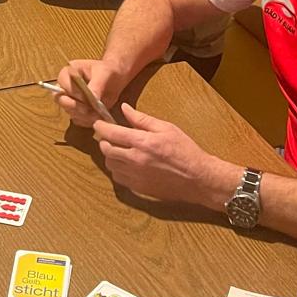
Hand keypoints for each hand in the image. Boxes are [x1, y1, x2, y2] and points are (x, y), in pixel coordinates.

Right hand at [54, 59, 126, 127]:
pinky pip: (77, 119)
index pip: (62, 82)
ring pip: (69, 111)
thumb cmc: (108, 71)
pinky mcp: (78, 111)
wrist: (116, 78)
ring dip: (82, 115)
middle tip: (88, 109)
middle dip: (74, 106)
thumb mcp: (104, 74)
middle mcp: (66, 87)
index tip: (87, 97)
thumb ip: (96, 85)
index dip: (73, 91)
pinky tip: (97, 117)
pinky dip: (86, 121)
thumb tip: (93, 98)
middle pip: (61, 99)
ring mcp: (71, 100)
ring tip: (97, 113)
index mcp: (69, 72)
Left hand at [94, 103, 232, 205]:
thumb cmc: (185, 150)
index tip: (98, 123)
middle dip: (104, 141)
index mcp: (143, 142)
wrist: (198, 178)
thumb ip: (142, 119)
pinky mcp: (138, 188)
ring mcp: (135, 176)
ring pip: (110, 165)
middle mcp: (135, 160)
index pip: (112, 133)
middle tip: (110, 136)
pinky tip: (127, 164)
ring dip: (111, 155)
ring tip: (120, 150)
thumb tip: (124, 108)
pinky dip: (118, 169)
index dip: (101, 126)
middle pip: (106, 149)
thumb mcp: (166, 128)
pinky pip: (118, 178)